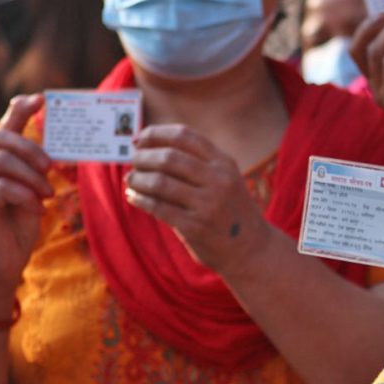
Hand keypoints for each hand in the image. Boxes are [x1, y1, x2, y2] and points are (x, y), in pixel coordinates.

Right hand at [0, 95, 51, 309]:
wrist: (2, 265)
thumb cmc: (19, 225)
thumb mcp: (33, 191)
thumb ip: (37, 169)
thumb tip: (56, 147)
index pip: (2, 128)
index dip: (19, 110)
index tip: (41, 99)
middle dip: (30, 147)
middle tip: (50, 167)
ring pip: (0, 161)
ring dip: (31, 175)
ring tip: (46, 193)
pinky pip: (1, 188)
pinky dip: (25, 195)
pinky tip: (36, 207)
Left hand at [124, 125, 271, 276]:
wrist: (252, 248)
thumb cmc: (231, 210)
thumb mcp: (226, 179)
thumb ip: (197, 164)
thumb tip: (149, 148)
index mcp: (224, 163)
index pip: (184, 136)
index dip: (156, 134)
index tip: (140, 139)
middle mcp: (219, 179)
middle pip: (169, 157)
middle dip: (143, 156)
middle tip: (134, 161)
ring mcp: (208, 204)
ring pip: (160, 182)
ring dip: (138, 179)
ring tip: (131, 180)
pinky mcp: (196, 227)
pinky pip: (158, 207)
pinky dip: (140, 199)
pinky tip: (133, 196)